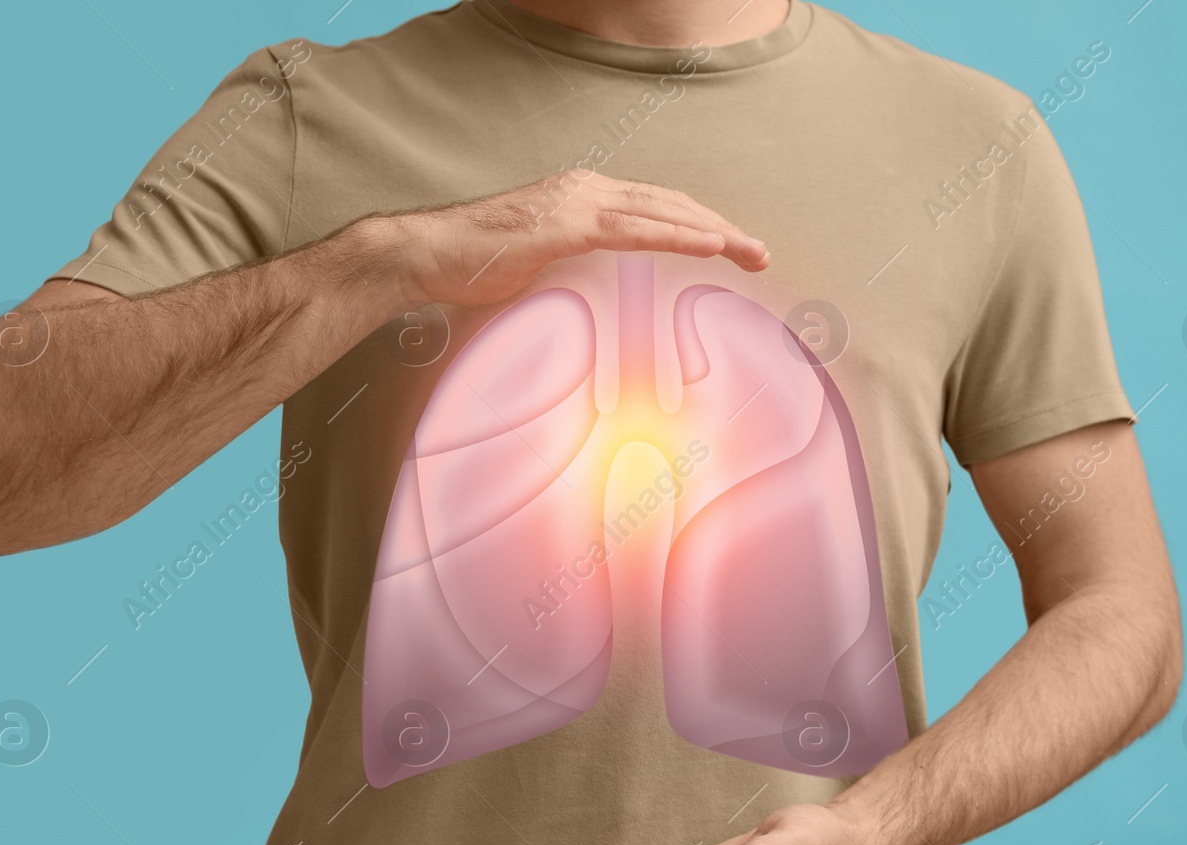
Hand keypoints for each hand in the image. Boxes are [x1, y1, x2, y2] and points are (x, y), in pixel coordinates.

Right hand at [370, 171, 770, 308]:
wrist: (424, 255)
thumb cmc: (471, 270)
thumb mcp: (537, 273)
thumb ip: (572, 279)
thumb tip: (597, 313)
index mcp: (582, 199)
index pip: (655, 208)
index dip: (699, 225)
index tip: (735, 248)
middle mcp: (586, 190)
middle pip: (670, 204)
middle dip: (721, 227)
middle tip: (762, 253)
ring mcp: (576, 202)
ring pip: (663, 211)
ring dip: (714, 230)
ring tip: (752, 251)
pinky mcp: (565, 223)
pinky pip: (634, 228)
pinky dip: (677, 234)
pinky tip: (710, 243)